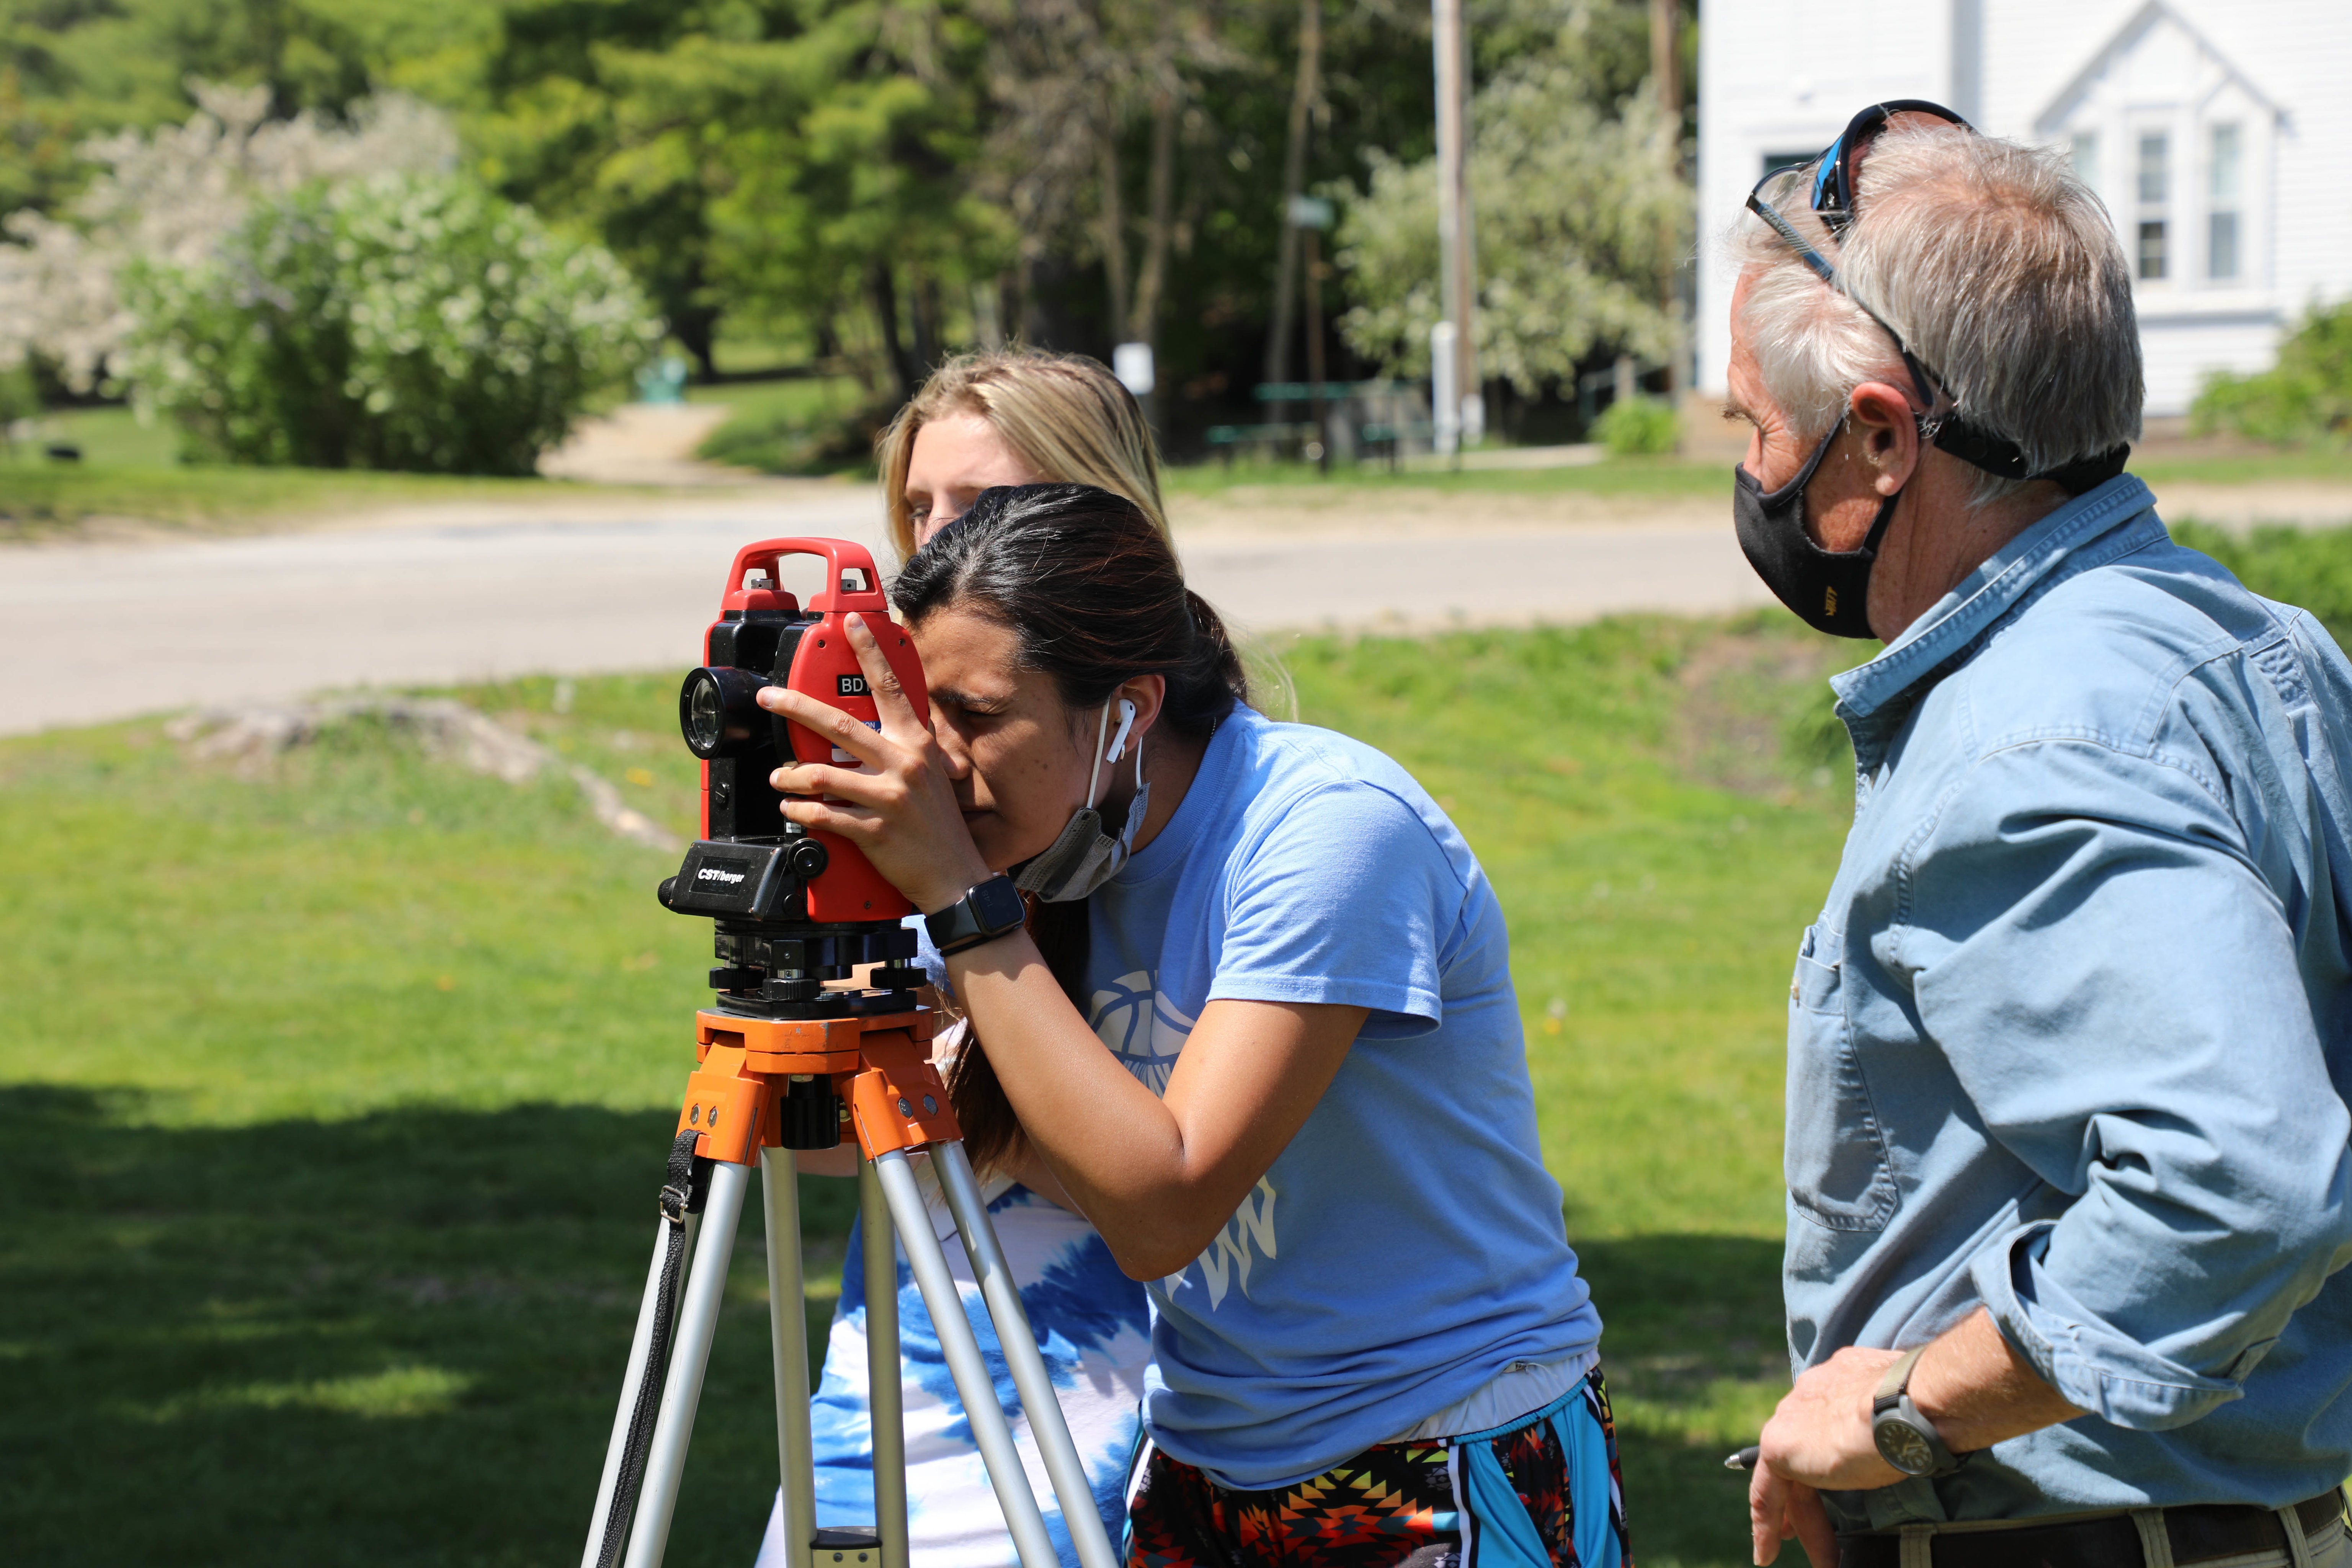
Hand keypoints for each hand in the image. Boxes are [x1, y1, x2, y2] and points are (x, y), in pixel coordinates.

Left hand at [756, 612, 990, 912]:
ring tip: (778, 778)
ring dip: (790, 776)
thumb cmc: (939, 827)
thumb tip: (876, 726)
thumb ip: (905, 747)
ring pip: (822, 775)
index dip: (870, 652)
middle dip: (796, 707)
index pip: (891, 688)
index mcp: (917, 744)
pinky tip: (792, 810)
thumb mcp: (932, 775)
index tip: (850, 625)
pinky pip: (823, 815)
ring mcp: (890, 797)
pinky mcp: (875, 831)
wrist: (956, 878)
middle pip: (840, 725)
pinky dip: (800, 812)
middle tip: (770, 698)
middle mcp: (904, 764)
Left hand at [1749, 1345, 1906, 1564]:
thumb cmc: (1927, 1410)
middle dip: (1806, 1494)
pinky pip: (1766, 1494)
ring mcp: (1790, 1418)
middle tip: (1804, 1530)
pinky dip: (1767, 1525)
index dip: (1823, 1453)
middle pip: (1803, 1453)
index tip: (1829, 1474)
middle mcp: (1810, 1394)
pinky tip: (1768, 1553)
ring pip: (1787, 1477)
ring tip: (1817, 1558)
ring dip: (1799, 1521)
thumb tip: (1913, 1434)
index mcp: (1840, 1380)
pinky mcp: (1779, 1446)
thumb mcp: (1911, 1413)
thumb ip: (1896, 1420)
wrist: (1910, 1405)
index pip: (1824, 1422)